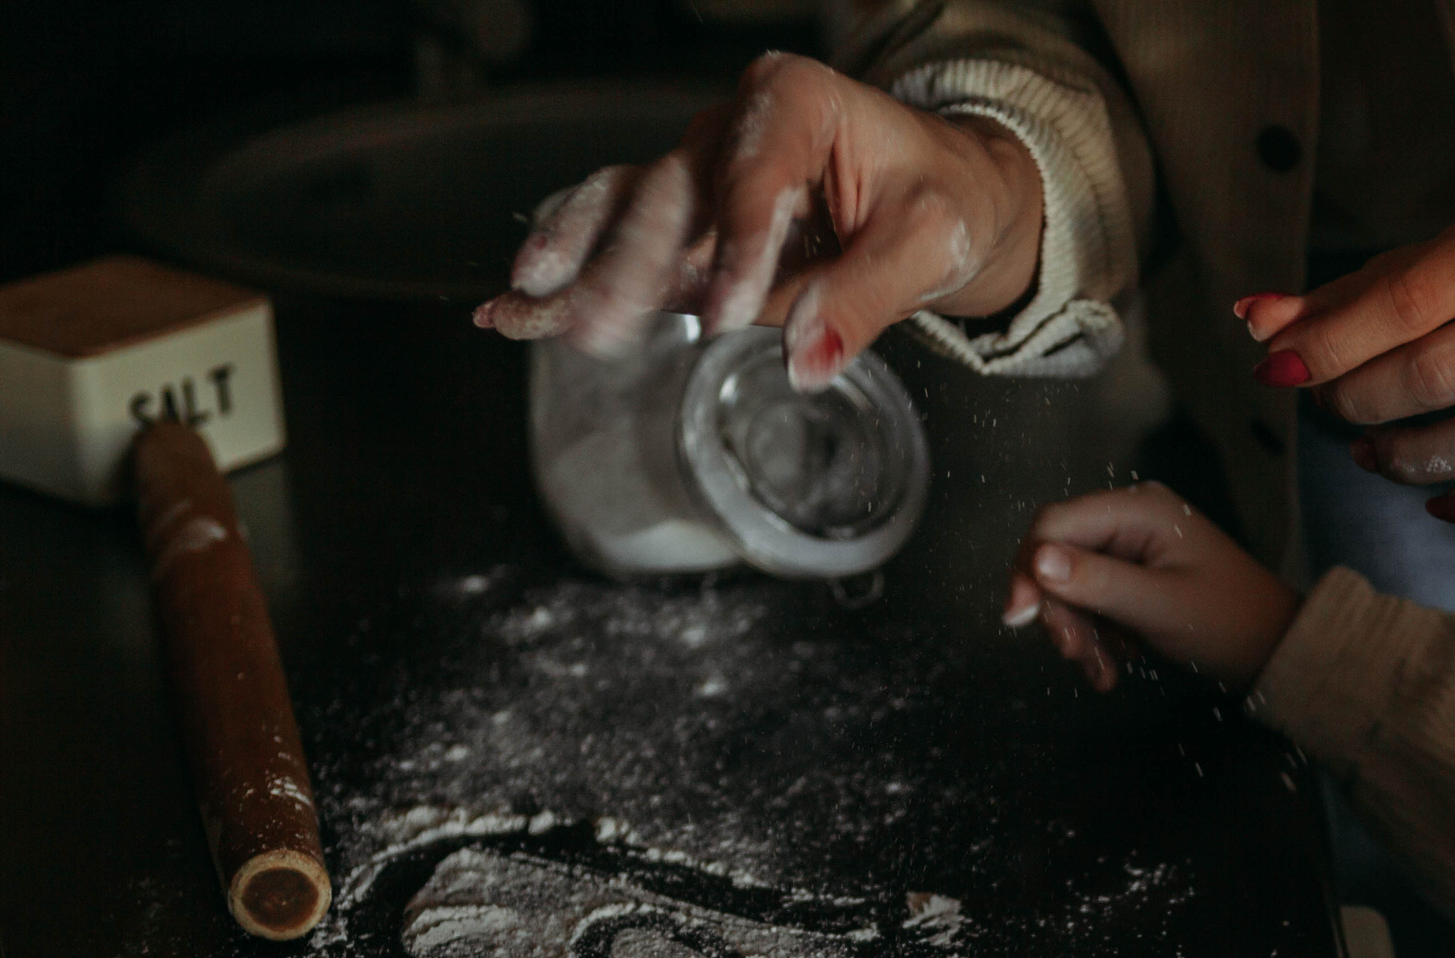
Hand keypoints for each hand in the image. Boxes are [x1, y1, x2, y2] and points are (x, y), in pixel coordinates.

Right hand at [474, 53, 1043, 391]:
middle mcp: (732, 124)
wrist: (939, 193)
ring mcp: (697, 169)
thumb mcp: (931, 247)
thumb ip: (869, 299)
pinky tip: (514, 306)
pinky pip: (614, 234)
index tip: (723, 319)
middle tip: (599, 326)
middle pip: (671, 193)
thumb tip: (808, 358)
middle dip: (629, 263)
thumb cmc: (940, 202)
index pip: (756, 180)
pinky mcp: (681, 217)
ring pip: (625, 212)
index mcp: (797, 101)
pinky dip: (568, 272)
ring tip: (528, 306)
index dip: (736, 251)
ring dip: (577, 265)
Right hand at [1003, 483, 1301, 691]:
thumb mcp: (1159, 605)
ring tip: (1103, 672)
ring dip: (1077, 633)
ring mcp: (1131, 549)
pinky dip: (1094, 638)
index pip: (1054, 524)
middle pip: (1056, 557)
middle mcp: (1129, 520)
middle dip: (1059, 611)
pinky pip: (1092, 604)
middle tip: (1075, 655)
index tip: (1018, 619)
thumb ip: (1097, 582)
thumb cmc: (1228, 621)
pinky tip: (1114, 667)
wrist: (1275, 650)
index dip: (1027, 569)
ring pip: (1070, 587)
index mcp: (1138, 510)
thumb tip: (1036, 561)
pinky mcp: (1133, 579)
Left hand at [1238, 193, 1454, 536]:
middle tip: (1331, 408)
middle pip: (1433, 377)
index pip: (1402, 302)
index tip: (1274, 369)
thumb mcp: (1419, 267)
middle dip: (1357, 403)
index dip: (1326, 347)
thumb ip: (1335, 300)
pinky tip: (1442, 504)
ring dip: (1403, 461)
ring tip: (1368, 451)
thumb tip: (1251, 320)